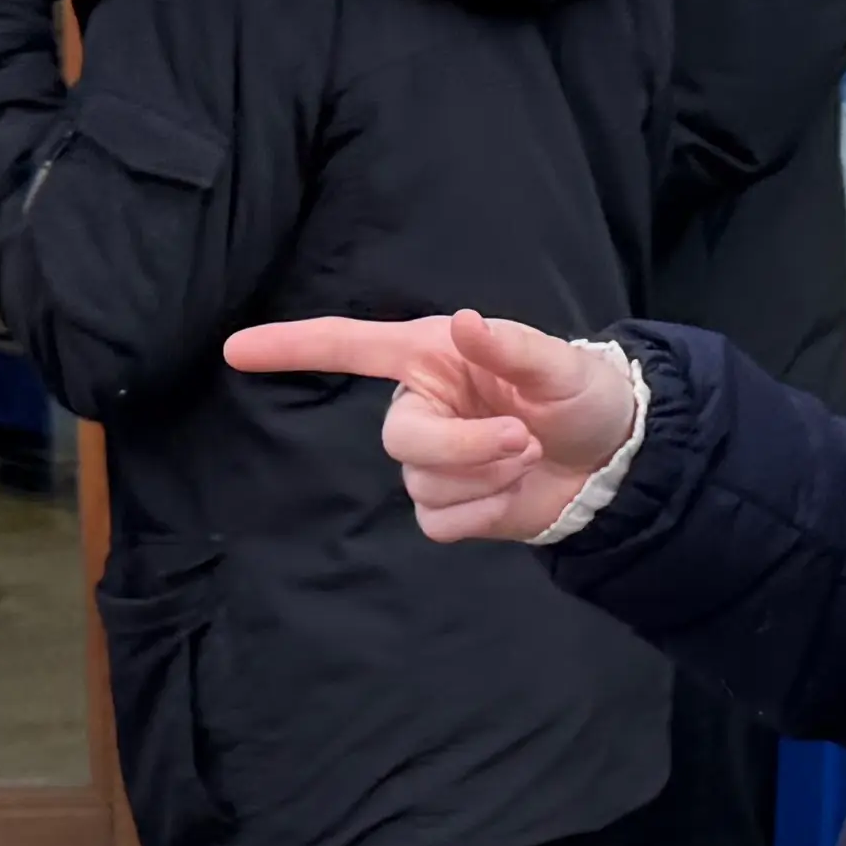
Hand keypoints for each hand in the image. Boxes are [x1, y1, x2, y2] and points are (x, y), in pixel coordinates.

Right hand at [217, 309, 640, 544]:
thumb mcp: (560, 364)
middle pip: (398, 438)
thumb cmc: (581, 396)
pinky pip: (437, 521)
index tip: (235, 350)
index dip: (291, 347)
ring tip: (527, 459)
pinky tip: (509, 497)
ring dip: (484, 479)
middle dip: (462, 448)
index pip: (348, 346)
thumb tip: (467, 324)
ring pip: (421, 483)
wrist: (610, 461)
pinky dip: (480, 514)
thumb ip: (512, 346)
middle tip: (522, 442)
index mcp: (432, 357)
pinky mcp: (447, 505)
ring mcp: (431, 458)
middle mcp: (421, 405)